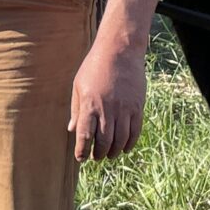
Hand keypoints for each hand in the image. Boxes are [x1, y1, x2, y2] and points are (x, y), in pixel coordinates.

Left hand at [70, 40, 146, 160]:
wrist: (120, 51)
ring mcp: (124, 109)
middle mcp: (107, 109)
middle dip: (99, 154)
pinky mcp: (137, 107)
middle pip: (104, 142)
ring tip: (109, 155)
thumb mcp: (78, 85)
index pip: (85, 136)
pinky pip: (135, 132)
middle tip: (96, 157)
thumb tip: (71, 129)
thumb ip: (76, 109)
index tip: (80, 158)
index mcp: (89, 104)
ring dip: (114, 151)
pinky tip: (125, 148)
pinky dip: (130, 143)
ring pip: (120, 140)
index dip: (82, 151)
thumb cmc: (95, 66)